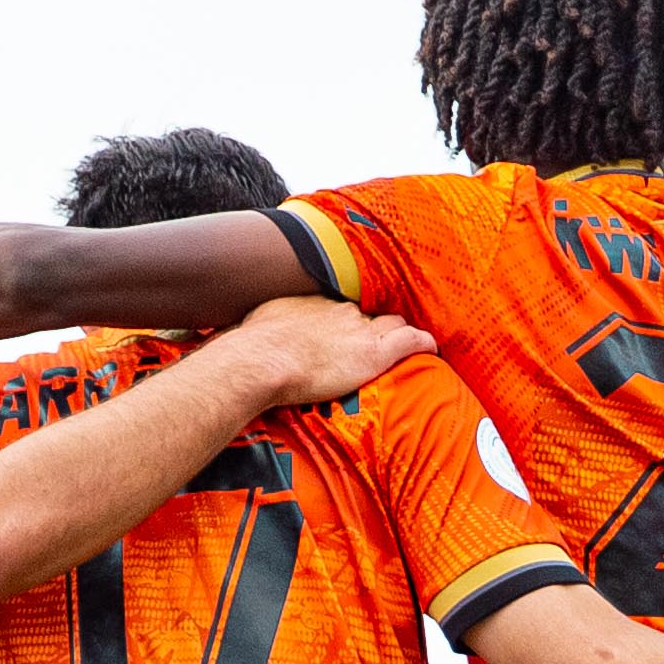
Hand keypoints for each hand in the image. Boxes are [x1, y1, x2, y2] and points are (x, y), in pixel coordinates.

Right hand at [215, 296, 432, 408]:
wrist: (262, 359)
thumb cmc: (248, 350)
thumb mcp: (249, 329)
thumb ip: (254, 332)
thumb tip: (231, 346)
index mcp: (311, 304)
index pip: (338, 307)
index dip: (343, 322)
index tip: (339, 333)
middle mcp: (339, 310)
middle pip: (367, 313)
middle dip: (371, 326)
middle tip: (372, 341)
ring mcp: (359, 330)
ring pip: (391, 324)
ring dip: (396, 334)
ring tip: (402, 345)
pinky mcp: (375, 352)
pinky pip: (411, 341)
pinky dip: (424, 343)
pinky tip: (432, 348)